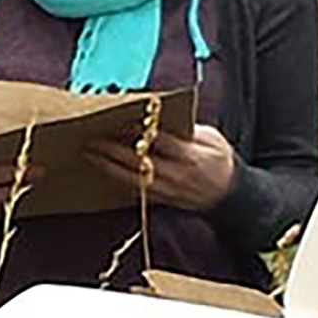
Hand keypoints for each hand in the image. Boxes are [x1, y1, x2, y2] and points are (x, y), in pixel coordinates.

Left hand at [80, 125, 238, 211]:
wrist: (227, 196)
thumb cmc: (220, 161)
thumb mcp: (213, 139)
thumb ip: (190, 128)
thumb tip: (166, 118)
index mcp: (191, 157)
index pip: (161, 142)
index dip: (140, 132)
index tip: (121, 121)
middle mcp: (176, 176)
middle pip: (140, 162)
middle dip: (114, 151)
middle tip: (94, 139)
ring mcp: (166, 190)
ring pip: (132, 179)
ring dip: (109, 166)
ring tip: (90, 153)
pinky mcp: (160, 199)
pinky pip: (134, 190)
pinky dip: (117, 179)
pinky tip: (102, 169)